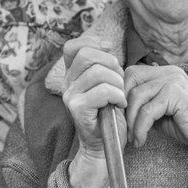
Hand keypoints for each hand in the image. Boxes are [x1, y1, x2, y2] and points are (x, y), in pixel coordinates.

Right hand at [60, 37, 127, 187]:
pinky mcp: (77, 108)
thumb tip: (108, 47)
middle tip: (120, 82)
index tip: (109, 47)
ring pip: (98, 72)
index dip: (91, 41)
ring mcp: (70, 96)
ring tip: (121, 96)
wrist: (103, 146)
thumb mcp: (106, 85)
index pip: (73, 47)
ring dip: (118, 83)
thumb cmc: (108, 115)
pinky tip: (120, 105)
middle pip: (87, 55)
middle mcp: (66, 84)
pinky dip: (117, 96)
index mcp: (72, 75)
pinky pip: (103, 91)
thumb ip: (103, 66)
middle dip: (111, 64)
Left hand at [124, 64, 187, 168]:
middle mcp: (169, 72)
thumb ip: (143, 103)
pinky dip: (140, 129)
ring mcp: (173, 81)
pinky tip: (141, 141)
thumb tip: (118, 106)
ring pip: (137, 96)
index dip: (122, 93)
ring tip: (134, 137)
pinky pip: (147, 112)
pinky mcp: (176, 95)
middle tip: (124, 126)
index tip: (120, 115)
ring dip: (131, 121)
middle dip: (124, 104)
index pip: (132, 73)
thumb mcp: (159, 111)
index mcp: (165, 73)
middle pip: (131, 79)